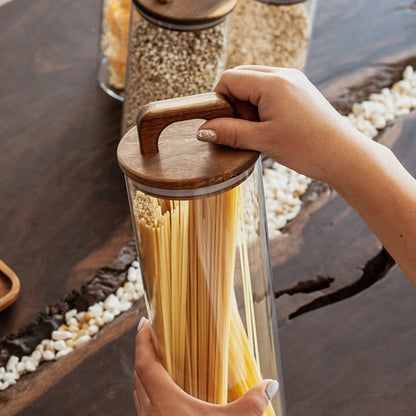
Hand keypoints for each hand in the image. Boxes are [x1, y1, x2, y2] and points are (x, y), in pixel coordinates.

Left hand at [134, 317, 278, 415]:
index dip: (142, 340)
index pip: (145, 362)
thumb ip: (253, 403)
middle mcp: (150, 413)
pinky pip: (146, 408)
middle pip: (139, 375)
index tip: (144, 321)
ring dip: (146, 374)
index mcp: (163, 402)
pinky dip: (150, 394)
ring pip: (140, 393)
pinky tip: (167, 398)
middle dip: (144, 352)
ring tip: (159, 362)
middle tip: (154, 337)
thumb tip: (271, 384)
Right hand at [196, 66, 415, 283]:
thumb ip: (230, 132)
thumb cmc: (307, 147)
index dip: (220, 101)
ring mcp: (294, 81)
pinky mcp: (300, 90)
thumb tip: (203, 130)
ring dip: (248, 104)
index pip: (229, 79)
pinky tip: (270, 126)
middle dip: (234, 102)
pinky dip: (262, 105)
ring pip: (255, 83)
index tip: (224, 124)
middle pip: (241, 77)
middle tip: (244, 128)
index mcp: (272, 82)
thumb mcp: (263, 140)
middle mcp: (283, 74)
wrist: (345, 155)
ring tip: (259, 130)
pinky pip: (270, 89)